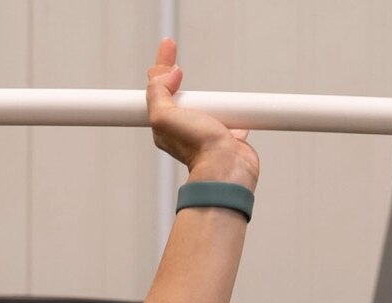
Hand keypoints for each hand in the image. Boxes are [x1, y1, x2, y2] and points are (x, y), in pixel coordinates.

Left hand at [146, 39, 258, 189]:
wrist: (227, 166)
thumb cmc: (197, 147)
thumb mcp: (164, 117)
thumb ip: (158, 93)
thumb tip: (168, 74)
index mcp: (166, 125)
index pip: (159, 89)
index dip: (162, 68)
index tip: (168, 47)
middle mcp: (184, 128)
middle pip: (178, 93)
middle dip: (174, 75)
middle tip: (172, 53)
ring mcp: (206, 131)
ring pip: (203, 104)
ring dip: (206, 94)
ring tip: (200, 83)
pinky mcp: (227, 135)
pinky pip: (229, 116)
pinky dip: (233, 111)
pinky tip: (233, 110)